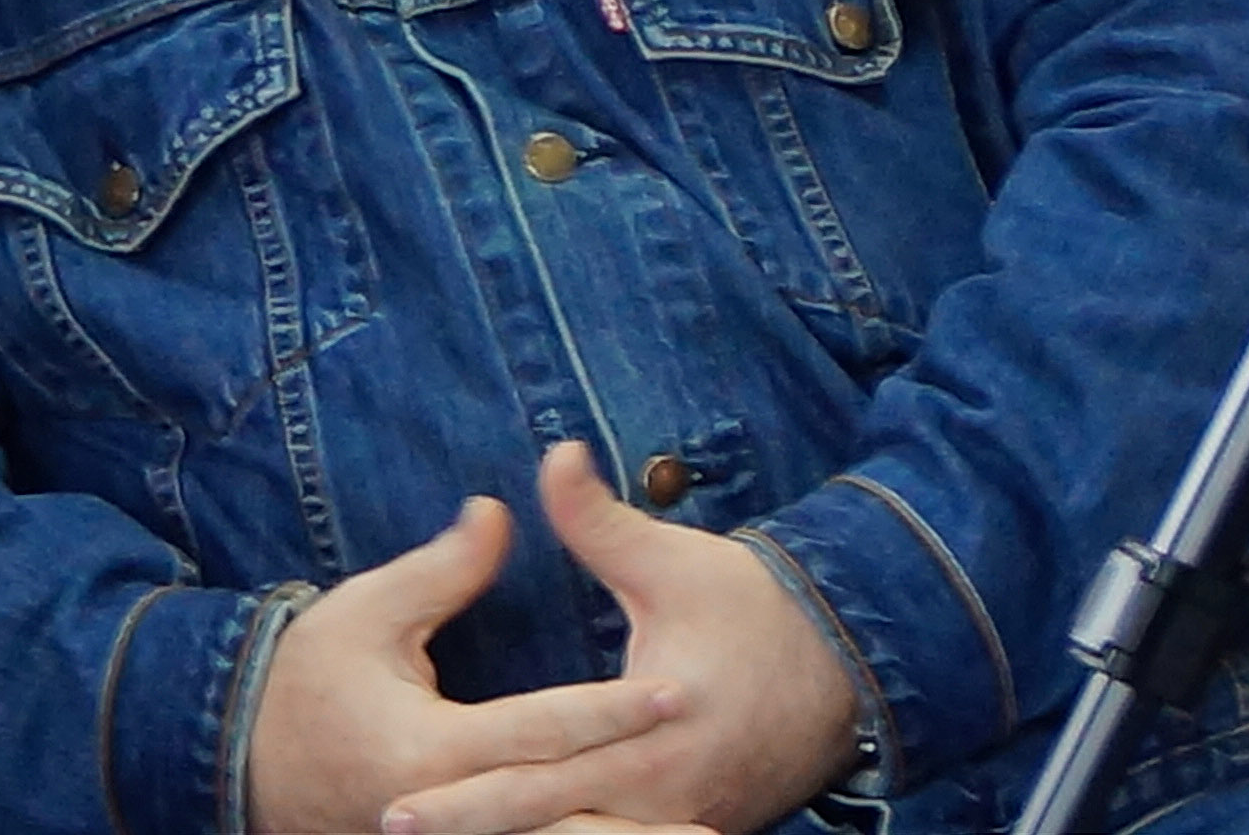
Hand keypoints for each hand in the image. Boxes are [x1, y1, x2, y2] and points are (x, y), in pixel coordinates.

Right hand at [246, 491, 684, 834]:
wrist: (240, 757)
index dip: (615, 711)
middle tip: (720, 806)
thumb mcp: (364, 613)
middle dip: (646, 810)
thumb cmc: (304, 681)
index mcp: (433, 750)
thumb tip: (497, 511)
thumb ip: (441, 569)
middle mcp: (449, 809)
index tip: (681, 691)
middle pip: (567, 811)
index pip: (544, 730)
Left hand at [379, 445, 860, 834]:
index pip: (541, 774)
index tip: (399, 801)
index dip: (468, 795)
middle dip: (474, 829)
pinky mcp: (696, 823)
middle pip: (553, 826)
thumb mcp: (673, 561)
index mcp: (652, 731)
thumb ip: (597, 518)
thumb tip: (554, 451)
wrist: (854, 661)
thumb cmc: (755, 608)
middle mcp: (667, 793)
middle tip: (394, 827)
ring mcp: (685, 817)